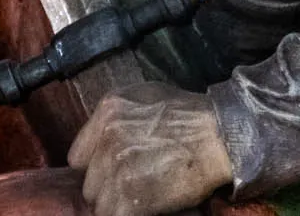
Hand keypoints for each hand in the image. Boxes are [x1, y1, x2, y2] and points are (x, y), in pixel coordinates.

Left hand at [69, 83, 233, 215]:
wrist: (221, 135)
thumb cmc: (191, 115)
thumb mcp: (147, 96)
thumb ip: (117, 117)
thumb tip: (101, 142)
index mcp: (108, 110)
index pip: (77, 156)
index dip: (95, 166)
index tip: (110, 171)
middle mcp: (107, 138)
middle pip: (89, 183)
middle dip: (107, 187)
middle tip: (134, 184)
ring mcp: (117, 169)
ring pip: (100, 204)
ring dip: (118, 204)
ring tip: (142, 195)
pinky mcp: (131, 197)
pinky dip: (129, 215)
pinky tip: (146, 207)